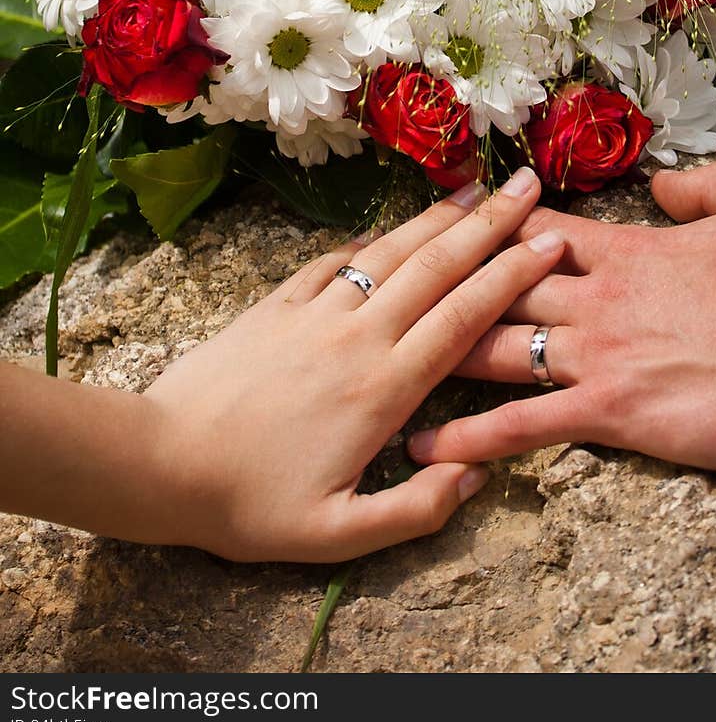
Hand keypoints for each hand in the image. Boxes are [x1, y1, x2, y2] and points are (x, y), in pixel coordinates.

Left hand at [139, 166, 560, 559]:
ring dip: (435, 218)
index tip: (551, 242)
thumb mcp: (337, 534)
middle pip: (436, 268)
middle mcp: (357, 337)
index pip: (464, 318)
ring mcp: (314, 314)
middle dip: (490, 224)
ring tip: (473, 190)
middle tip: (529, 186)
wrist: (159, 462)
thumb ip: (415, 509)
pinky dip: (366, 239)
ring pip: (389, 252)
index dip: (512, 276)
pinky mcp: (275, 306)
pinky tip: (383, 229)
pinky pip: (331, 261)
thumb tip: (475, 475)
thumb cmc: (248, 505)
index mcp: (384, 388)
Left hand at [407, 163, 715, 471]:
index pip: (534, 234)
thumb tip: (662, 182)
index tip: (440, 221)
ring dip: (433, 355)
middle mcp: (598, 296)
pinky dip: (471, 434)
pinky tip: (426, 447)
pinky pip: (525, 423)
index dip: (483, 227)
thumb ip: (701, 187)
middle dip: (438, 286)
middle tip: (381, 294)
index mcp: (626, 250)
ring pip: (495, 348)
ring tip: (377, 365)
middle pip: (496, 285)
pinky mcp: (614, 411)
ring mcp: (600, 353)